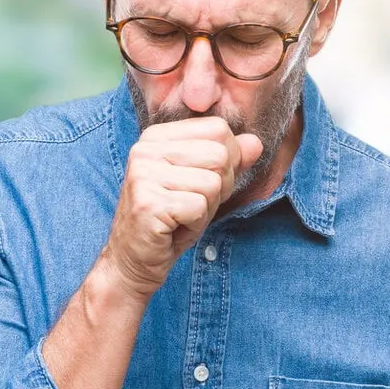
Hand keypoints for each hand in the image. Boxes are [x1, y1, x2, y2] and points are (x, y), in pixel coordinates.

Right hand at [100, 116, 261, 298]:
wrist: (133, 259)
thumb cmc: (171, 220)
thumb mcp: (204, 184)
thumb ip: (229, 160)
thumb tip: (256, 142)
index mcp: (157, 136)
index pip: (219, 129)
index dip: (228, 159)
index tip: (203, 182)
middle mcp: (145, 149)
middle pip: (220, 155)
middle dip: (220, 187)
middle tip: (193, 205)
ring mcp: (143, 175)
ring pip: (212, 183)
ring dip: (207, 208)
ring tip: (182, 216)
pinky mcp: (147, 203)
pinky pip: (199, 208)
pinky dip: (196, 224)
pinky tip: (174, 228)